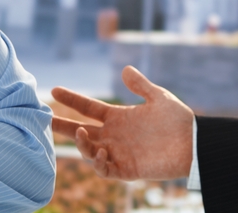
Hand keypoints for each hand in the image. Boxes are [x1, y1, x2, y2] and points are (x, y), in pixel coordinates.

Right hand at [51, 65, 193, 180]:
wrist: (193, 143)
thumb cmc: (177, 119)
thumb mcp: (158, 97)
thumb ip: (140, 85)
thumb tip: (125, 69)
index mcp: (119, 117)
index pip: (88, 107)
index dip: (72, 99)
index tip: (54, 90)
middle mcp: (114, 135)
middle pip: (81, 130)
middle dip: (62, 125)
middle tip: (45, 118)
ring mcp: (119, 152)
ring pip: (90, 150)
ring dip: (83, 144)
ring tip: (85, 134)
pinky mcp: (127, 169)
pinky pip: (105, 169)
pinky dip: (98, 162)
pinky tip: (101, 151)